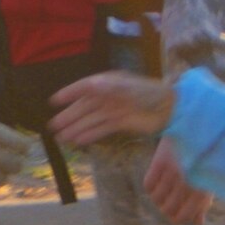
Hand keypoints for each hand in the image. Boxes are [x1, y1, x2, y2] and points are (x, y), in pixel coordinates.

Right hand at [48, 72, 176, 144]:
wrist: (171, 109)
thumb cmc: (151, 94)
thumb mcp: (130, 88)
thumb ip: (109, 87)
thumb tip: (91, 85)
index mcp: (109, 84)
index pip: (84, 87)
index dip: (69, 93)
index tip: (53, 101)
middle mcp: (108, 96)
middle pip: (84, 107)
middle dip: (69, 117)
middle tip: (52, 127)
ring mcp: (114, 110)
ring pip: (90, 120)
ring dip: (76, 128)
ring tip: (61, 138)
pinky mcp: (121, 122)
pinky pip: (101, 128)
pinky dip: (90, 134)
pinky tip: (78, 141)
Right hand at [145, 139, 211, 224]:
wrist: (200, 128)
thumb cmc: (207, 160)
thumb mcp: (209, 182)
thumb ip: (203, 204)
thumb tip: (197, 224)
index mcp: (202, 190)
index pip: (180, 217)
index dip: (176, 218)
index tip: (177, 213)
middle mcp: (187, 183)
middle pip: (166, 210)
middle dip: (167, 209)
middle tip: (170, 202)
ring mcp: (173, 172)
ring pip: (156, 199)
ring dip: (159, 198)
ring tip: (165, 190)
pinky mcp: (161, 161)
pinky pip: (148, 185)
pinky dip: (151, 187)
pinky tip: (158, 181)